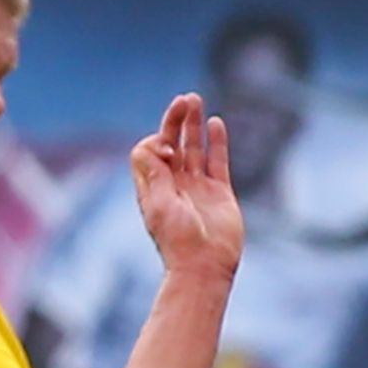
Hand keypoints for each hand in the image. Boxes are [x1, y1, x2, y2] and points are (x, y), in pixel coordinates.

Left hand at [130, 94, 243, 281]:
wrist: (205, 267)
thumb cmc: (177, 241)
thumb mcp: (159, 206)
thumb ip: (154, 174)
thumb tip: (149, 144)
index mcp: (153, 188)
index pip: (149, 152)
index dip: (156, 142)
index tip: (166, 149)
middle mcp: (173, 184)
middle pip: (171, 143)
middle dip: (175, 121)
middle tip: (185, 100)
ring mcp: (197, 187)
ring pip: (194, 148)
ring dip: (193, 125)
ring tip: (195, 100)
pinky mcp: (219, 192)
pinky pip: (217, 161)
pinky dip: (216, 142)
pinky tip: (215, 123)